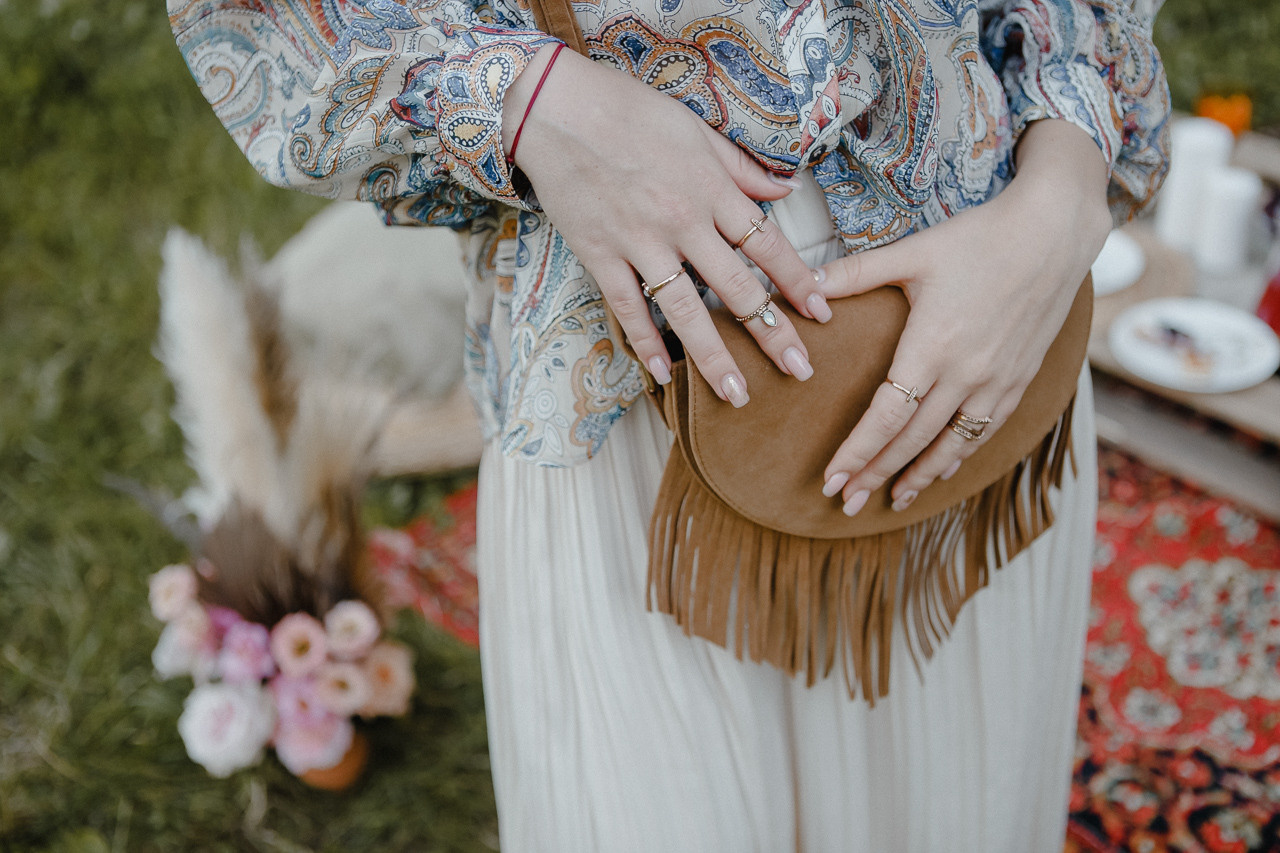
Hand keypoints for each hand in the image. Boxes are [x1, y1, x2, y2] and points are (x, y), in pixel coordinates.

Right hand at [503, 46, 831, 404]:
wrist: (557, 110)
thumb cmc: (631, 113)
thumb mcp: (698, 131)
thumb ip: (742, 168)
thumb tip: (786, 188)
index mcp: (712, 189)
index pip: (767, 244)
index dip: (797, 281)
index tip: (821, 313)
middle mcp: (683, 221)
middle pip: (737, 287)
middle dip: (773, 332)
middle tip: (800, 369)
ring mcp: (640, 242)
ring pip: (686, 310)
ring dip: (714, 356)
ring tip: (738, 394)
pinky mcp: (601, 255)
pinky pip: (628, 309)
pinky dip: (646, 343)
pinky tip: (664, 375)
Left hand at [818, 120, 1112, 514]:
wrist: (1054, 231)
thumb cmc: (979, 237)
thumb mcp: (912, 251)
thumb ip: (855, 274)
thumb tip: (803, 288)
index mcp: (932, 346)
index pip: (886, 416)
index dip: (857, 452)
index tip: (831, 479)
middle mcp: (966, 373)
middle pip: (912, 440)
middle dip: (875, 474)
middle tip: (844, 502)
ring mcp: (997, 380)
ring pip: (952, 444)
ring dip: (918, 476)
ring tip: (890, 501)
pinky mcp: (1020, 379)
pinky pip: (985, 431)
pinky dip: (959, 456)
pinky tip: (941, 470)